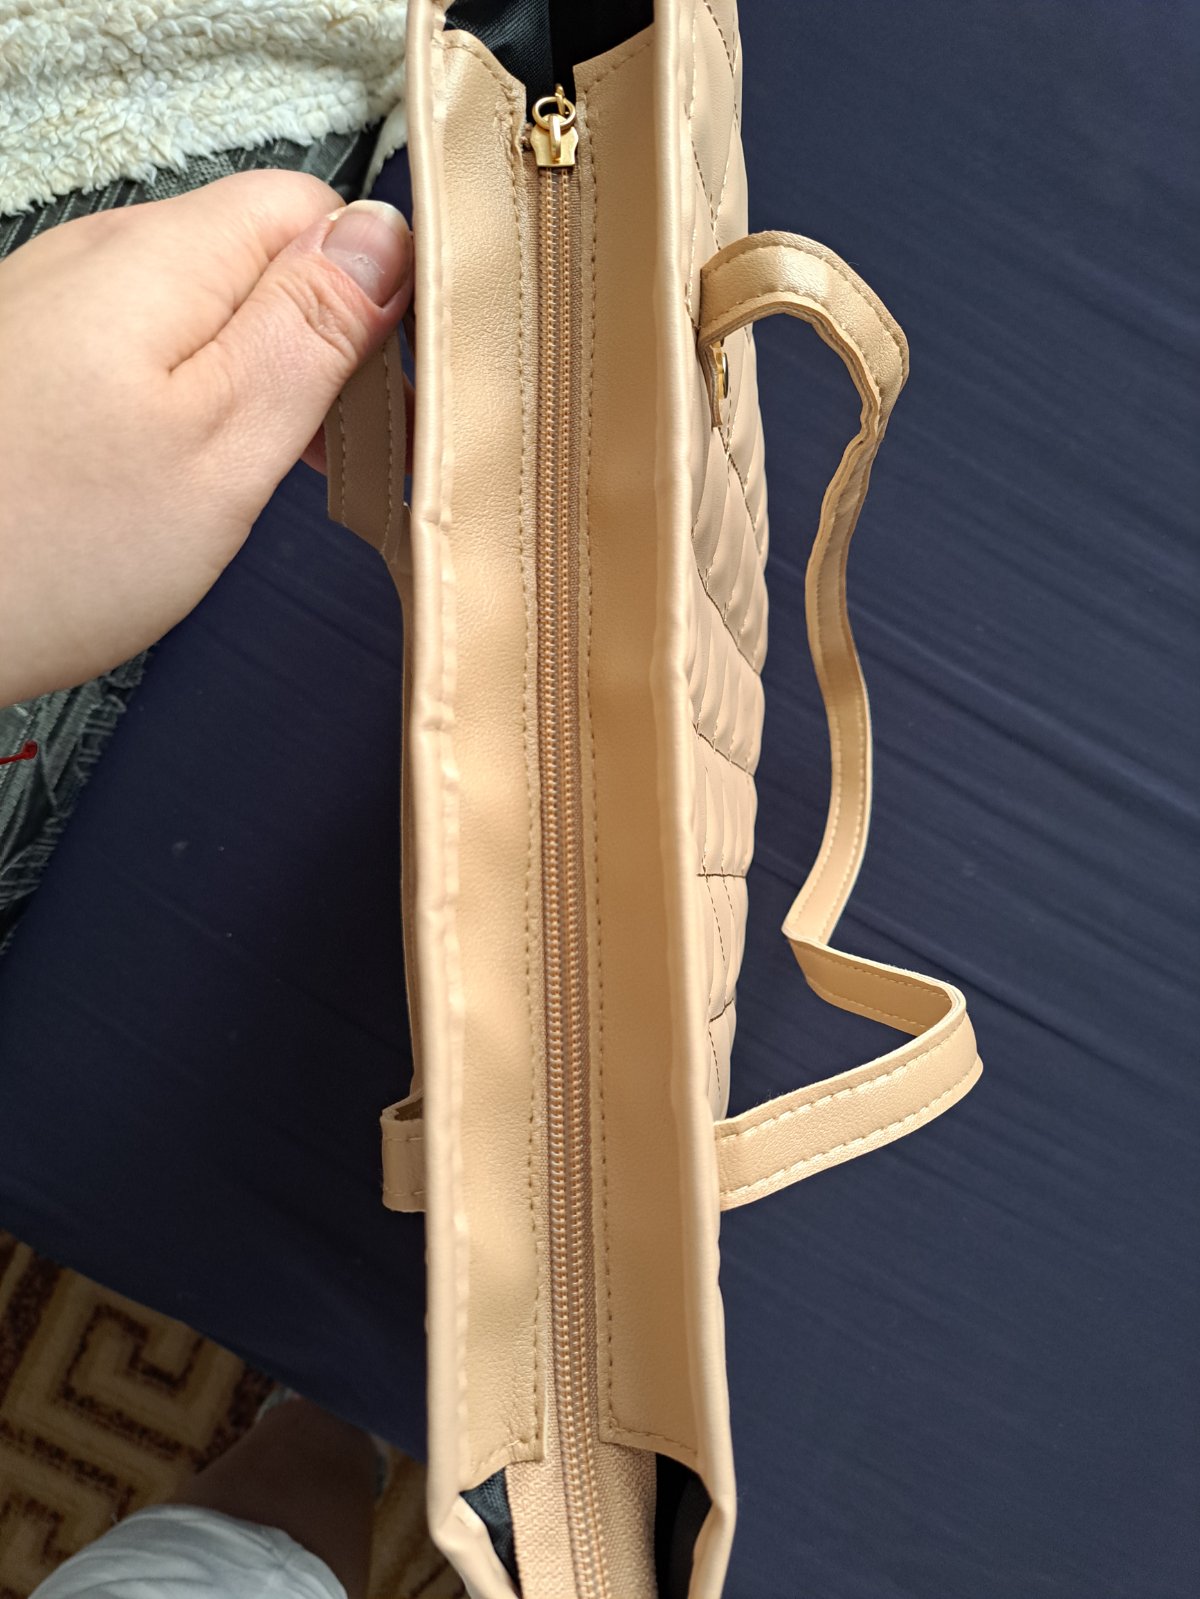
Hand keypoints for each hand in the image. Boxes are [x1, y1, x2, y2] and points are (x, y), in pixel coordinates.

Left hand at [0, 172, 411, 704]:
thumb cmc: (47, 545)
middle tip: (314, 455)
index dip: (369, 291)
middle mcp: (98, 259)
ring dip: (247, 386)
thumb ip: (312, 332)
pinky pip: (142, 358)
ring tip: (241, 482)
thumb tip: (383, 239)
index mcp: (162, 259)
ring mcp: (55, 309)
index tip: (377, 385)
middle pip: (256, 258)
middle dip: (309, 347)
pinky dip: (181, 411)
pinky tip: (173, 484)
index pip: (312, 207)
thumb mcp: (225, 443)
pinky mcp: (31, 365)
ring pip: (201, 313)